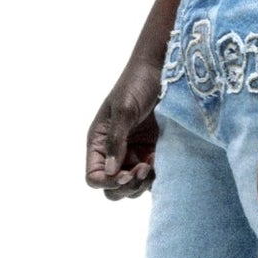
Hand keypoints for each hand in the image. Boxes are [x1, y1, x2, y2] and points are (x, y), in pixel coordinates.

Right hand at [87, 58, 161, 200]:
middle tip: (144, 169)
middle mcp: (114, 153)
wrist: (163, 69)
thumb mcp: (123, 109)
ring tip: (153, 165)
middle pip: (112, 188)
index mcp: (98, 142)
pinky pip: (151, 178)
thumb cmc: (137, 83)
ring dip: (142, 184)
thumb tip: (110, 171)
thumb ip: (115, 140)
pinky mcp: (153, 153)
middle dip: (126, 186)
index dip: (107, 182)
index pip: (93, 177)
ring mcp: (134, 154)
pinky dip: (157, 178)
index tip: (125, 174)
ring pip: (133, 187)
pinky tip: (163, 162)